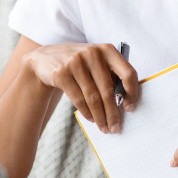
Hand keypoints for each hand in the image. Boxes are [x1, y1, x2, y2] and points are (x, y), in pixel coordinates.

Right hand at [23, 43, 138, 134]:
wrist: (46, 58)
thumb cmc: (80, 64)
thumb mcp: (96, 62)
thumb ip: (111, 76)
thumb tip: (124, 104)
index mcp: (107, 50)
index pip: (128, 73)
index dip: (132, 93)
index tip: (129, 108)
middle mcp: (93, 53)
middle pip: (108, 90)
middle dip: (113, 113)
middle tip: (116, 128)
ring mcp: (75, 62)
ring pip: (93, 97)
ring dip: (100, 117)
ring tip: (104, 127)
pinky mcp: (62, 73)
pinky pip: (78, 99)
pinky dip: (87, 112)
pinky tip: (91, 119)